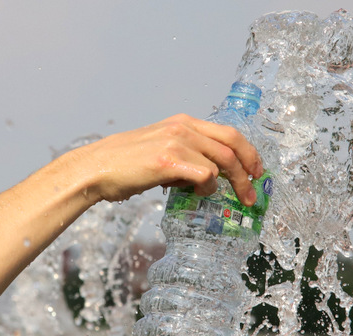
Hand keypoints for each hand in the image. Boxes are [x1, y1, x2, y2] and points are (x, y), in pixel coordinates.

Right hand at [72, 114, 263, 205]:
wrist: (96, 168)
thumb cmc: (126, 165)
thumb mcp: (160, 150)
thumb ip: (186, 155)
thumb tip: (209, 176)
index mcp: (183, 123)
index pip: (228, 133)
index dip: (248, 152)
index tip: (256, 170)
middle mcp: (183, 128)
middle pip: (232, 146)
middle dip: (248, 171)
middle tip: (252, 192)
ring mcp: (177, 142)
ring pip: (222, 163)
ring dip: (224, 185)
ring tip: (216, 196)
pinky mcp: (169, 160)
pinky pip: (205, 174)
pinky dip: (206, 187)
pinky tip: (194, 192)